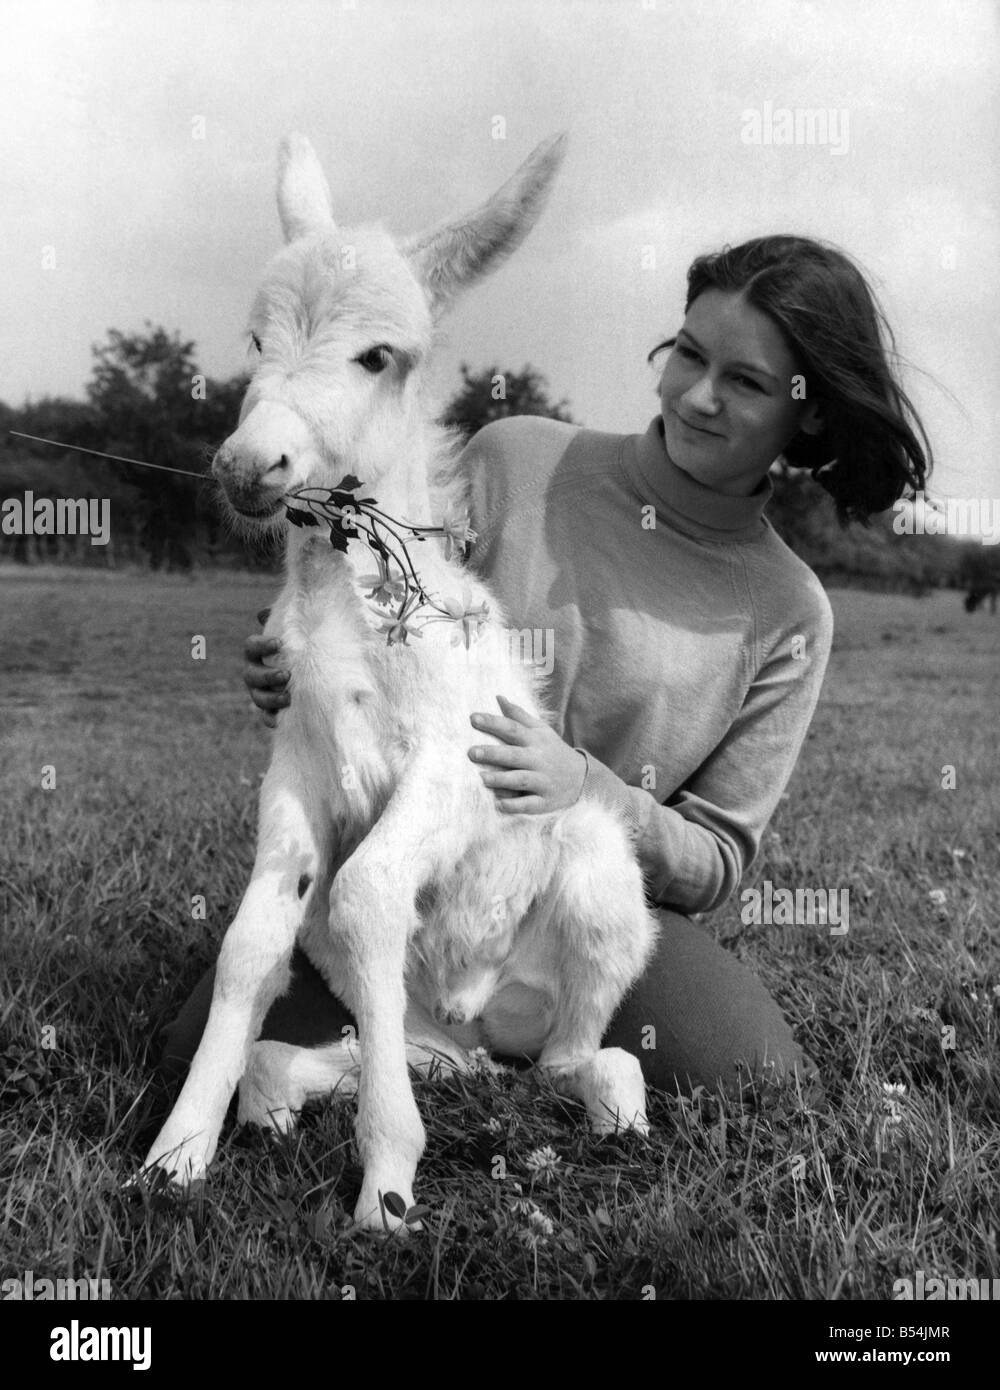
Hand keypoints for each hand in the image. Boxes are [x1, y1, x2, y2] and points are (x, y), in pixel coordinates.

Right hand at [244, 607, 289, 727]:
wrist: (312, 669)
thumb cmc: (299, 645)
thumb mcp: (295, 631)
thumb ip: (286, 619)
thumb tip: (265, 612)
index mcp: (257, 652)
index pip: (251, 646)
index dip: (261, 645)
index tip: (278, 644)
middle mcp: (254, 673)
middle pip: (251, 675)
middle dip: (267, 675)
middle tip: (286, 675)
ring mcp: (260, 692)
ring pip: (257, 698)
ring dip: (270, 698)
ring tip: (288, 697)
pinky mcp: (270, 710)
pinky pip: (266, 717)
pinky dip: (272, 719)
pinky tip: (280, 721)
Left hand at [468, 694, 586, 813]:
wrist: (583, 778)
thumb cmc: (553, 751)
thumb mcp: (541, 731)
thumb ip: (519, 716)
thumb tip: (498, 698)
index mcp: (535, 741)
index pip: (513, 729)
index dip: (493, 723)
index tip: (472, 718)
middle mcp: (539, 760)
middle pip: (514, 755)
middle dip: (493, 754)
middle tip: (471, 752)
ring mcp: (543, 781)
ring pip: (520, 780)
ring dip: (501, 780)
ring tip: (482, 778)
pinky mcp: (545, 801)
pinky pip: (528, 804)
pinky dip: (514, 805)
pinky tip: (498, 804)